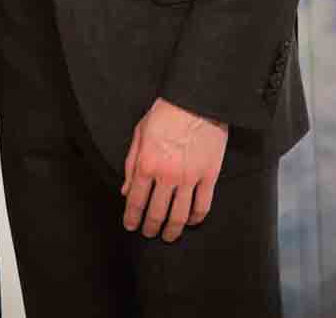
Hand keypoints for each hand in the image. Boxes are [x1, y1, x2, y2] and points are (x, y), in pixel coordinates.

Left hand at [121, 97, 228, 241]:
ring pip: (180, 215)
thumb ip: (130, 163)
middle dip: (150, 227)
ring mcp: (190, 178)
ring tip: (169, 235)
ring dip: (172, 230)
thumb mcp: (139, 133)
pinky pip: (203, 205)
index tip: (131, 225)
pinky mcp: (209, 176)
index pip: (135, 200)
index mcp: (146, 164)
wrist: (196, 100)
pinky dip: (196, 218)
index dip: (132, 217)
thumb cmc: (166, 112)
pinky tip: (191, 221)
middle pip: (157, 213)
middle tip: (149, 233)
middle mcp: (167, 175)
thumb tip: (125, 189)